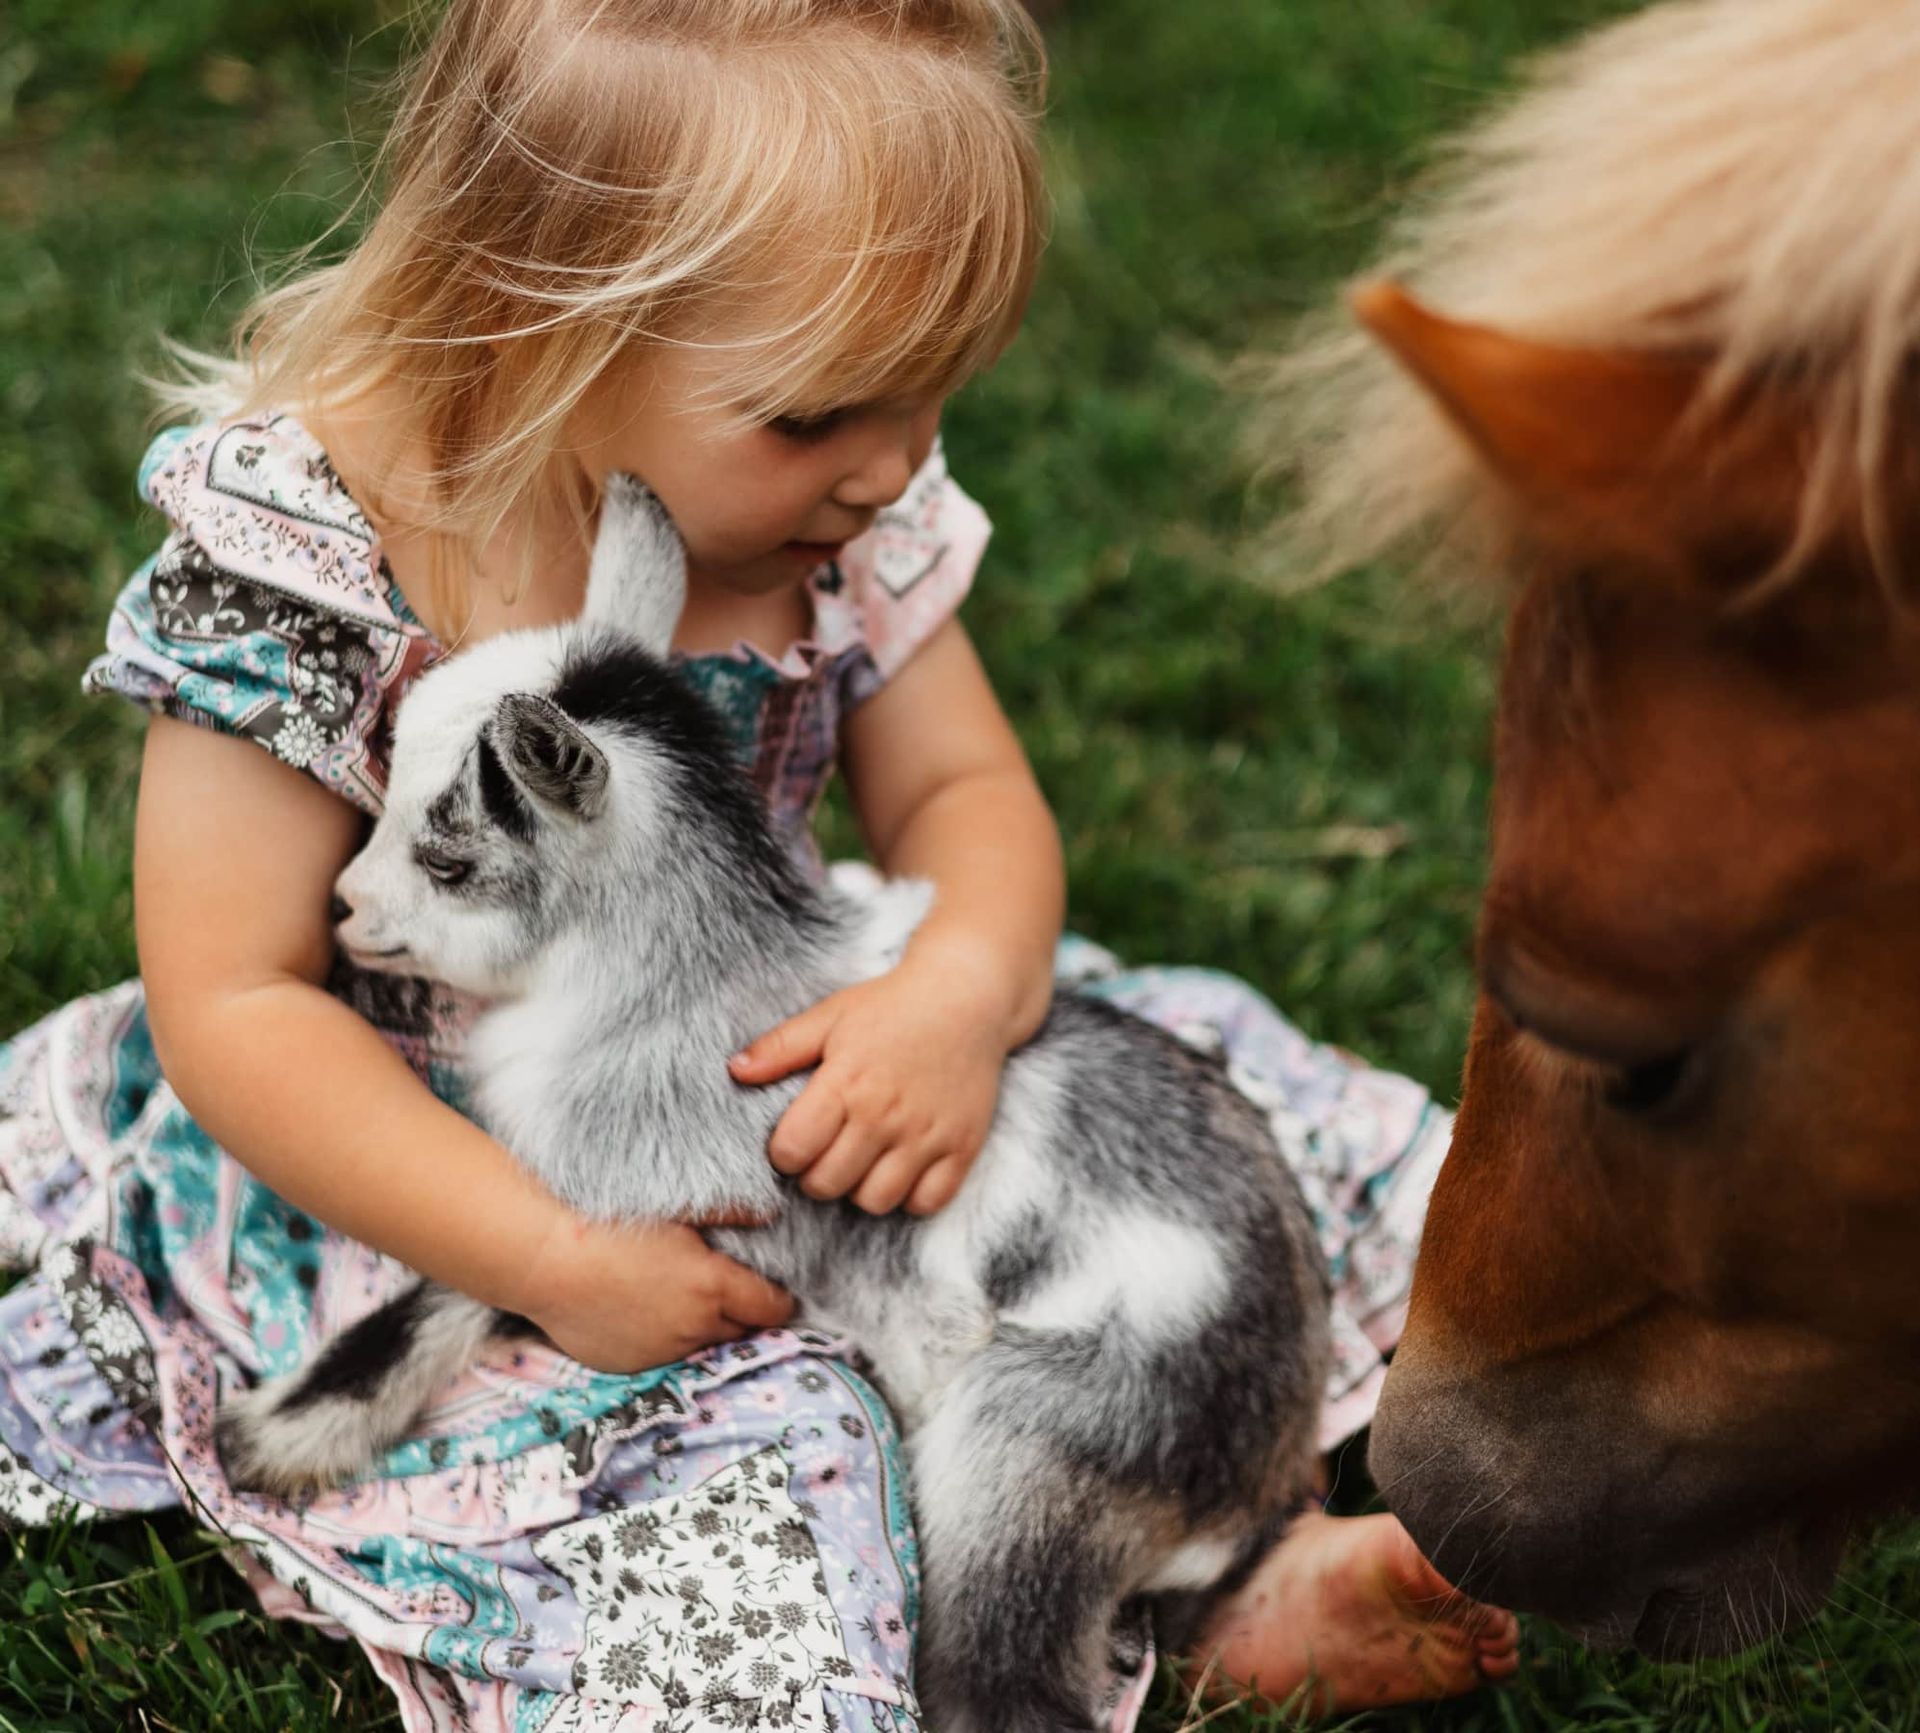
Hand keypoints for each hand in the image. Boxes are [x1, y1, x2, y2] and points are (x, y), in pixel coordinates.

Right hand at [518, 1207, 793, 1373]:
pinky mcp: (630, 1366)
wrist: (548, 1259)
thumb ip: (730, 1215)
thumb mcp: (680, 1212)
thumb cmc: (613, 1224)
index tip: (776, 1293)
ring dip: (704, 1330)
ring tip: (688, 1303)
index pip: (773, 1309)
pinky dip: (666, 1341)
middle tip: (735, 1295)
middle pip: (742, 1332)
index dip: (778, 1300)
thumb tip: (767, 1214)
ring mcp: (661, 1353)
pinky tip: (649, 1314)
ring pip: (703, 1347)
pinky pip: (663, 1357)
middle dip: (745, 1316)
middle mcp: (694, 1328)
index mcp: (714, 1288)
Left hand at [728, 962, 1008, 1215]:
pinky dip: (910, 1196)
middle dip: (816, 1175)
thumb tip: (735, 1071)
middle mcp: (884, 1115)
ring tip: (864, 1161)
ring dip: (861, 1189)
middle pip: (828, 1184)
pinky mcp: (962, 1147)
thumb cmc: (892, 1006)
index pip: (793, 1151)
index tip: (796, 1139)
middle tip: (827, 1152)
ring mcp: (926, 1135)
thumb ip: (781, 1047)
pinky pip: (926, 1203)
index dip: (784, 1153)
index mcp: (845, 1083)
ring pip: (875, 1202)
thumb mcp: (831, 1016)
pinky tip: (903, 1168)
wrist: (967, 997)